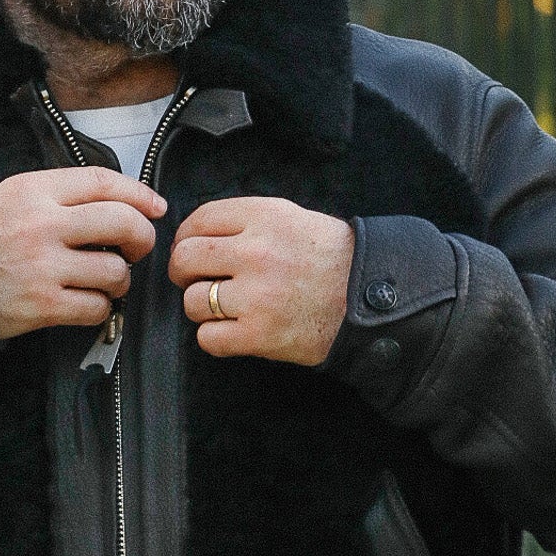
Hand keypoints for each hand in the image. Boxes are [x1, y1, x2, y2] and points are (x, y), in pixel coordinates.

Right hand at [0, 168, 165, 341]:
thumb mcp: (16, 194)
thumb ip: (64, 194)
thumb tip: (124, 201)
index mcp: (36, 191)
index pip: (104, 183)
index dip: (139, 194)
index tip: (156, 206)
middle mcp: (42, 225)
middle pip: (122, 224)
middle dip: (142, 237)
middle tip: (138, 247)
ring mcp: (43, 267)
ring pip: (116, 272)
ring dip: (120, 279)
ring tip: (106, 279)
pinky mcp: (42, 305)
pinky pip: (96, 307)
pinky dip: (100, 307)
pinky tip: (87, 301)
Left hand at [168, 197, 354, 365]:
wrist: (370, 297)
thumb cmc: (331, 258)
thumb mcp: (291, 218)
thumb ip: (245, 221)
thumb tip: (195, 233)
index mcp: (264, 217)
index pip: (199, 221)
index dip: (186, 236)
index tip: (190, 248)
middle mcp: (257, 253)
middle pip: (185, 259)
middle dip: (184, 272)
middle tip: (195, 279)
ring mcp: (257, 296)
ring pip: (193, 301)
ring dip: (202, 306)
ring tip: (224, 306)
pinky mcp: (260, 335)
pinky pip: (208, 338)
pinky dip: (215, 337)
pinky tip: (233, 329)